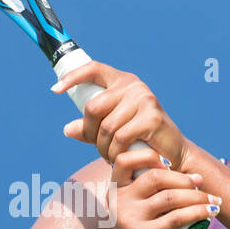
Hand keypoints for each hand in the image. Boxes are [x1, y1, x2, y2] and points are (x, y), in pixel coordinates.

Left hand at [52, 59, 191, 169]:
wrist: (174, 153)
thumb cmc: (140, 140)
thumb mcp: (113, 131)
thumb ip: (91, 129)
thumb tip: (67, 129)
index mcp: (122, 82)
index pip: (93, 69)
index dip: (73, 77)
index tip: (55, 90)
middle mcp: (134, 86)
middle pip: (94, 107)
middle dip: (89, 132)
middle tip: (97, 148)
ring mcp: (144, 99)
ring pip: (106, 127)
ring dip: (103, 148)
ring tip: (110, 156)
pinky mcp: (152, 117)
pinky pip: (120, 138)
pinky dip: (115, 154)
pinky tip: (119, 159)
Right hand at [107, 146, 220, 228]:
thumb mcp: (143, 211)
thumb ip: (153, 192)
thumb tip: (190, 172)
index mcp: (115, 192)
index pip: (124, 160)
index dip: (149, 156)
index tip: (170, 164)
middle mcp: (118, 203)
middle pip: (155, 177)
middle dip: (184, 178)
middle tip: (201, 182)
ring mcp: (129, 220)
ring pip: (170, 197)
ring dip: (198, 196)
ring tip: (214, 201)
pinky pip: (177, 217)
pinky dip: (198, 212)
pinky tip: (211, 213)